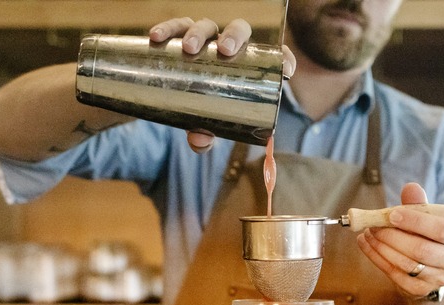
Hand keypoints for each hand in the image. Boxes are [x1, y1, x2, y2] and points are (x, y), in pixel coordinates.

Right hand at [149, 17, 295, 152]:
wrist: (175, 99)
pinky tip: (156, 37)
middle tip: (225, 51)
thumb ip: (205, 134)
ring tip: (189, 48)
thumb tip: (199, 140)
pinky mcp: (179, 38)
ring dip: (198, 32)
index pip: (272, 55)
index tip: (286, 72)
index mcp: (246, 64)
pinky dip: (167, 30)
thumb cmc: (202, 111)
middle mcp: (227, 47)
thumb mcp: (206, 125)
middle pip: (238, 30)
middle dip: (234, 36)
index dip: (283, 58)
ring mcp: (204, 40)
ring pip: (205, 25)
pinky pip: (174, 28)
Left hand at [356, 183, 443, 300]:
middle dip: (392, 236)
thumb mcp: (429, 218)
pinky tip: (366, 244)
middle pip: (421, 250)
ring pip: (405, 263)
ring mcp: (437, 279)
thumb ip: (419, 204)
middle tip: (373, 224)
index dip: (415, 221)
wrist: (433, 268)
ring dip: (381, 246)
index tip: (392, 214)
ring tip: (367, 232)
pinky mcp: (419, 290)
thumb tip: (411, 188)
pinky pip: (394, 274)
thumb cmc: (429, 236)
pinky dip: (376, 257)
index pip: (441, 230)